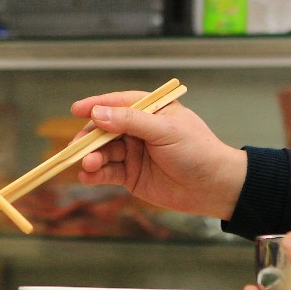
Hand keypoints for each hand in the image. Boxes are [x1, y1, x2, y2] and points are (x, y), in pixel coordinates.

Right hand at [71, 91, 247, 219]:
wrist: (214, 187)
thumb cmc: (197, 151)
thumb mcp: (165, 130)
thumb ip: (131, 122)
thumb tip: (98, 114)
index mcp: (150, 111)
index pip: (118, 103)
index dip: (96, 105)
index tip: (76, 109)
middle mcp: (138, 130)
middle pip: (105, 130)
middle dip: (89, 138)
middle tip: (77, 147)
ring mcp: (133, 153)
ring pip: (103, 152)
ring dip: (92, 157)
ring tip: (88, 164)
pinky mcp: (131, 175)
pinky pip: (108, 172)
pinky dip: (95, 174)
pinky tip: (87, 176)